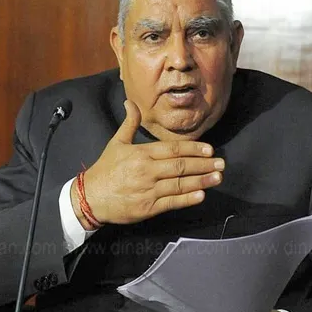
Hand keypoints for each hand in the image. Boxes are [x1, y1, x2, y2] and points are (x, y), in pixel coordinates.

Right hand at [72, 100, 224, 226]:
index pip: (173, 149)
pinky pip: (172, 202)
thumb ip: (130, 123)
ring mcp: (148, 190)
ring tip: (217, 178)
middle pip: (181, 166)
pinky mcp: (148, 208)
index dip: (193, 148)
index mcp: (142, 154)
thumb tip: (131, 103)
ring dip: (201, 181)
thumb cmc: (105, 170)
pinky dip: (187, 199)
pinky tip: (201, 195)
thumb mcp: (116, 143)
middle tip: (221, 163)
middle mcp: (147, 171)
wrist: (90, 197)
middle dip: (203, 164)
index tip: (209, 149)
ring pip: (180, 184)